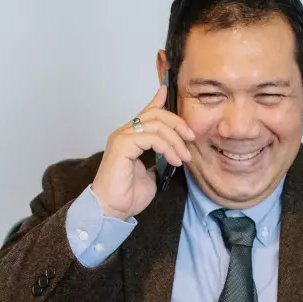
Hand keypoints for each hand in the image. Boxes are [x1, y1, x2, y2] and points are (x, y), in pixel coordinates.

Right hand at [91, 85, 194, 220]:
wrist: (112, 210)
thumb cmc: (127, 196)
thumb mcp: (151, 174)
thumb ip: (158, 159)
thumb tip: (172, 154)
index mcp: (130, 138)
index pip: (146, 113)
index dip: (158, 100)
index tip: (167, 90)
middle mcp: (124, 133)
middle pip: (155, 114)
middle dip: (177, 123)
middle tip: (190, 138)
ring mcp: (122, 137)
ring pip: (156, 124)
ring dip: (175, 140)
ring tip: (184, 157)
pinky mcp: (122, 145)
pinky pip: (151, 137)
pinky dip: (167, 147)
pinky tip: (174, 160)